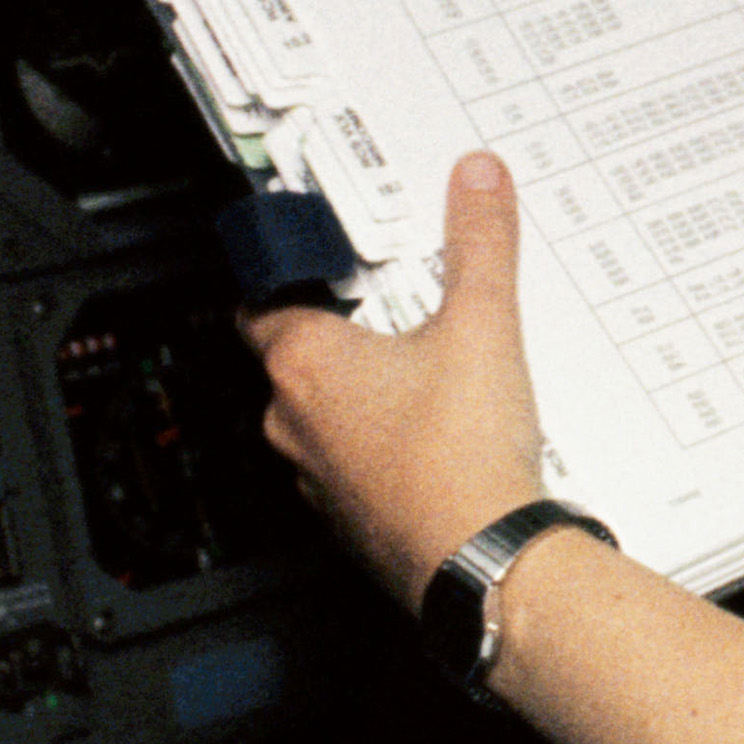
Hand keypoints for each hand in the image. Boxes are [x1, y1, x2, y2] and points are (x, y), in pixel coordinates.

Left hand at [243, 151, 549, 608]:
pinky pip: (351, 463)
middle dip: (345, 329)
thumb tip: (476, 180)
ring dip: (362, 391)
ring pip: (323, 414)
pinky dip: (382, 443)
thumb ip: (480, 242)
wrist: (484, 563)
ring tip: (429, 371)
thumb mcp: (482, 322)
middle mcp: (293, 422)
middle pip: (297, 354)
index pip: (259, 300)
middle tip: (401, 308)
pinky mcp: (348, 518)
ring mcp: (316, 477)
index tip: (322, 259)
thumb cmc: (460, 458)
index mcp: (304, 364)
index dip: (290, 274)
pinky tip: (439, 434)